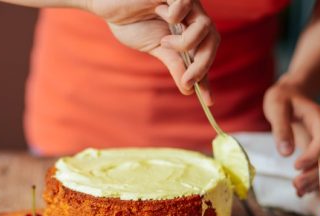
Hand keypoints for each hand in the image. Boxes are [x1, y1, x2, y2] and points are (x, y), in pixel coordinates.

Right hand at [87, 0, 218, 103]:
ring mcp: (185, 1)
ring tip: (165, 42)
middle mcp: (191, 13)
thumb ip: (174, 64)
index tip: (208, 102)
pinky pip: (185, 5)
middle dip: (202, 64)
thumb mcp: (155, 47)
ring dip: (186, 42)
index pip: (205, 51)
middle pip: (213, 39)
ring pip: (205, 25)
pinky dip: (175, 15)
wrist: (106, 5)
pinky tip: (158, 11)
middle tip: (188, 81)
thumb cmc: (130, 21)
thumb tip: (189, 88)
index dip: (207, 75)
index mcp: (189, 27)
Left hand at [263, 80, 319, 196]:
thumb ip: (281, 128)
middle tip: (296, 185)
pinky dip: (313, 181)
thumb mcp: (277, 107)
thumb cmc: (283, 99)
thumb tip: (286, 152)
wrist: (291, 95)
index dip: (313, 155)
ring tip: (297, 191)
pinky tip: (301, 192)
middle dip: (314, 174)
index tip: (296, 166)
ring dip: (315, 181)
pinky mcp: (318, 151)